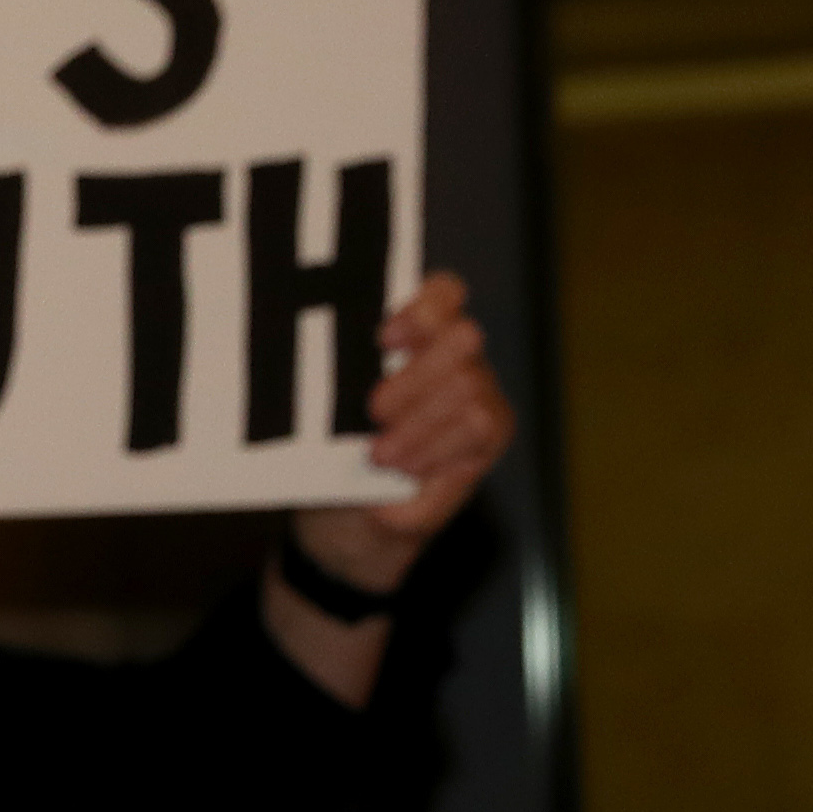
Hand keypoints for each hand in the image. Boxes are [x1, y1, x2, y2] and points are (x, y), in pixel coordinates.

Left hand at [287, 268, 514, 598]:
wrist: (347, 519)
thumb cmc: (329, 452)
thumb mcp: (322, 415)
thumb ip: (338, 382)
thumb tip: (325, 360)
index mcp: (415, 336)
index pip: (443, 292)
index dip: (423, 307)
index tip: (383, 339)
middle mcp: (455, 357)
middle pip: (462, 336)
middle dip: (416, 375)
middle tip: (374, 412)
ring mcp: (479, 392)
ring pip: (470, 385)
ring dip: (421, 422)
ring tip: (381, 455)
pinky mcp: (490, 434)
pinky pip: (478, 426)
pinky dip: (436, 448)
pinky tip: (406, 468)